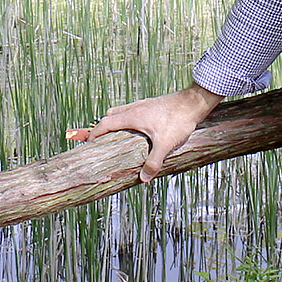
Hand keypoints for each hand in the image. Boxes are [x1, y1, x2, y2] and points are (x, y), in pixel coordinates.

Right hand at [68, 83, 224, 181]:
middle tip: (102, 141)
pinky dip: (129, 120)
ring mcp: (144, 105)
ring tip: (119, 137)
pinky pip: (134, 111)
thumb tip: (143, 178)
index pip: (105, 123)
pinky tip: (140, 131)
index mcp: (132, 116)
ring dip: (117, 122)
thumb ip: (153, 162)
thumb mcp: (165, 145)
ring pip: (122, 111)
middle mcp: (135, 108)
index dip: (94, 134)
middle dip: (103, 128)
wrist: (194, 103)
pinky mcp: (153, 104)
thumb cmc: (178, 120)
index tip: (88, 143)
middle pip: (111, 115)